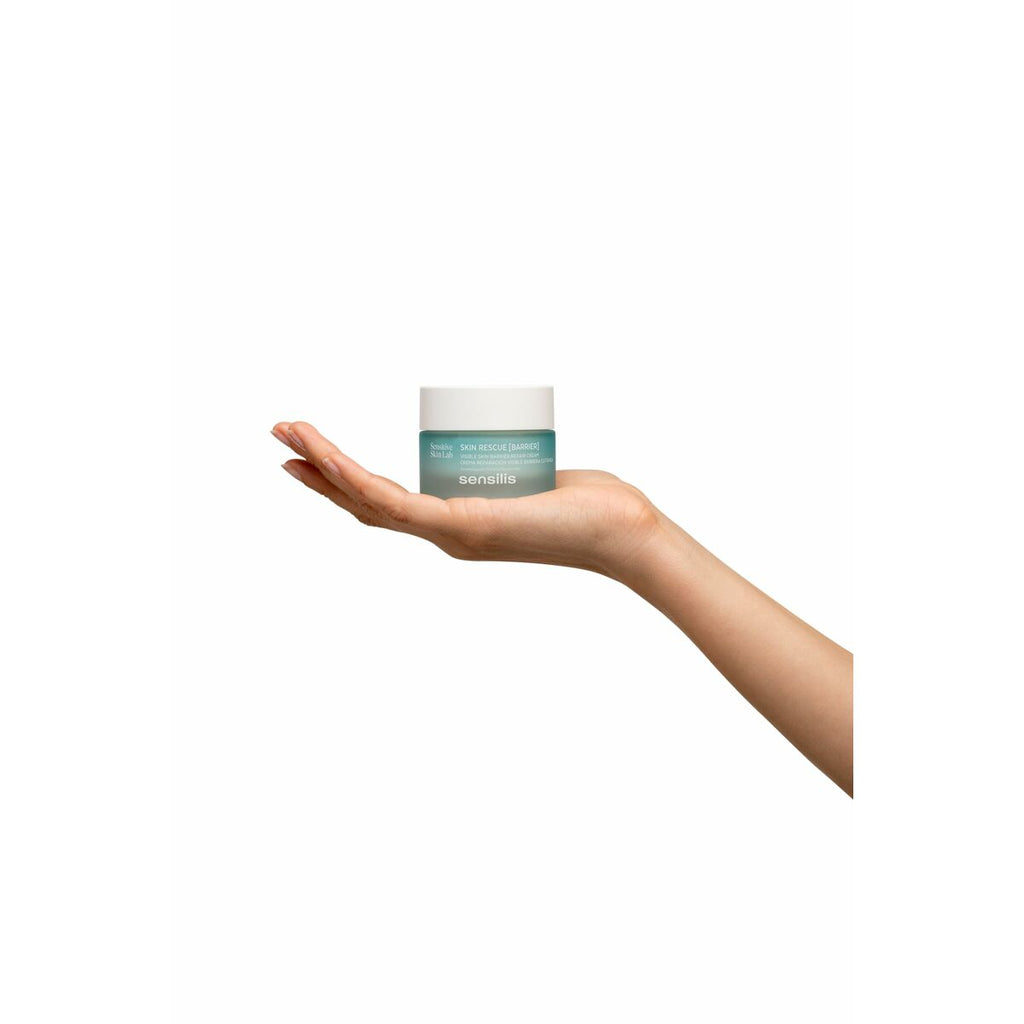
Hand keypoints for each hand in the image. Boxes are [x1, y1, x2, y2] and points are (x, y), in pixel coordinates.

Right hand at [273, 421, 662, 578]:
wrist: (624, 532)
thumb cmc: (594, 507)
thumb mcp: (538, 479)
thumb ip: (516, 470)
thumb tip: (509, 451)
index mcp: (458, 524)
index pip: (389, 503)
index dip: (345, 481)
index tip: (315, 453)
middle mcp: (446, 535)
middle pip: (366, 503)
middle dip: (318, 472)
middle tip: (281, 438)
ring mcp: (449, 534)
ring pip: (368, 500)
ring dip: (321, 467)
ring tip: (286, 433)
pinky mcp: (459, 526)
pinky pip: (392, 501)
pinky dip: (350, 477)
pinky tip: (323, 455)